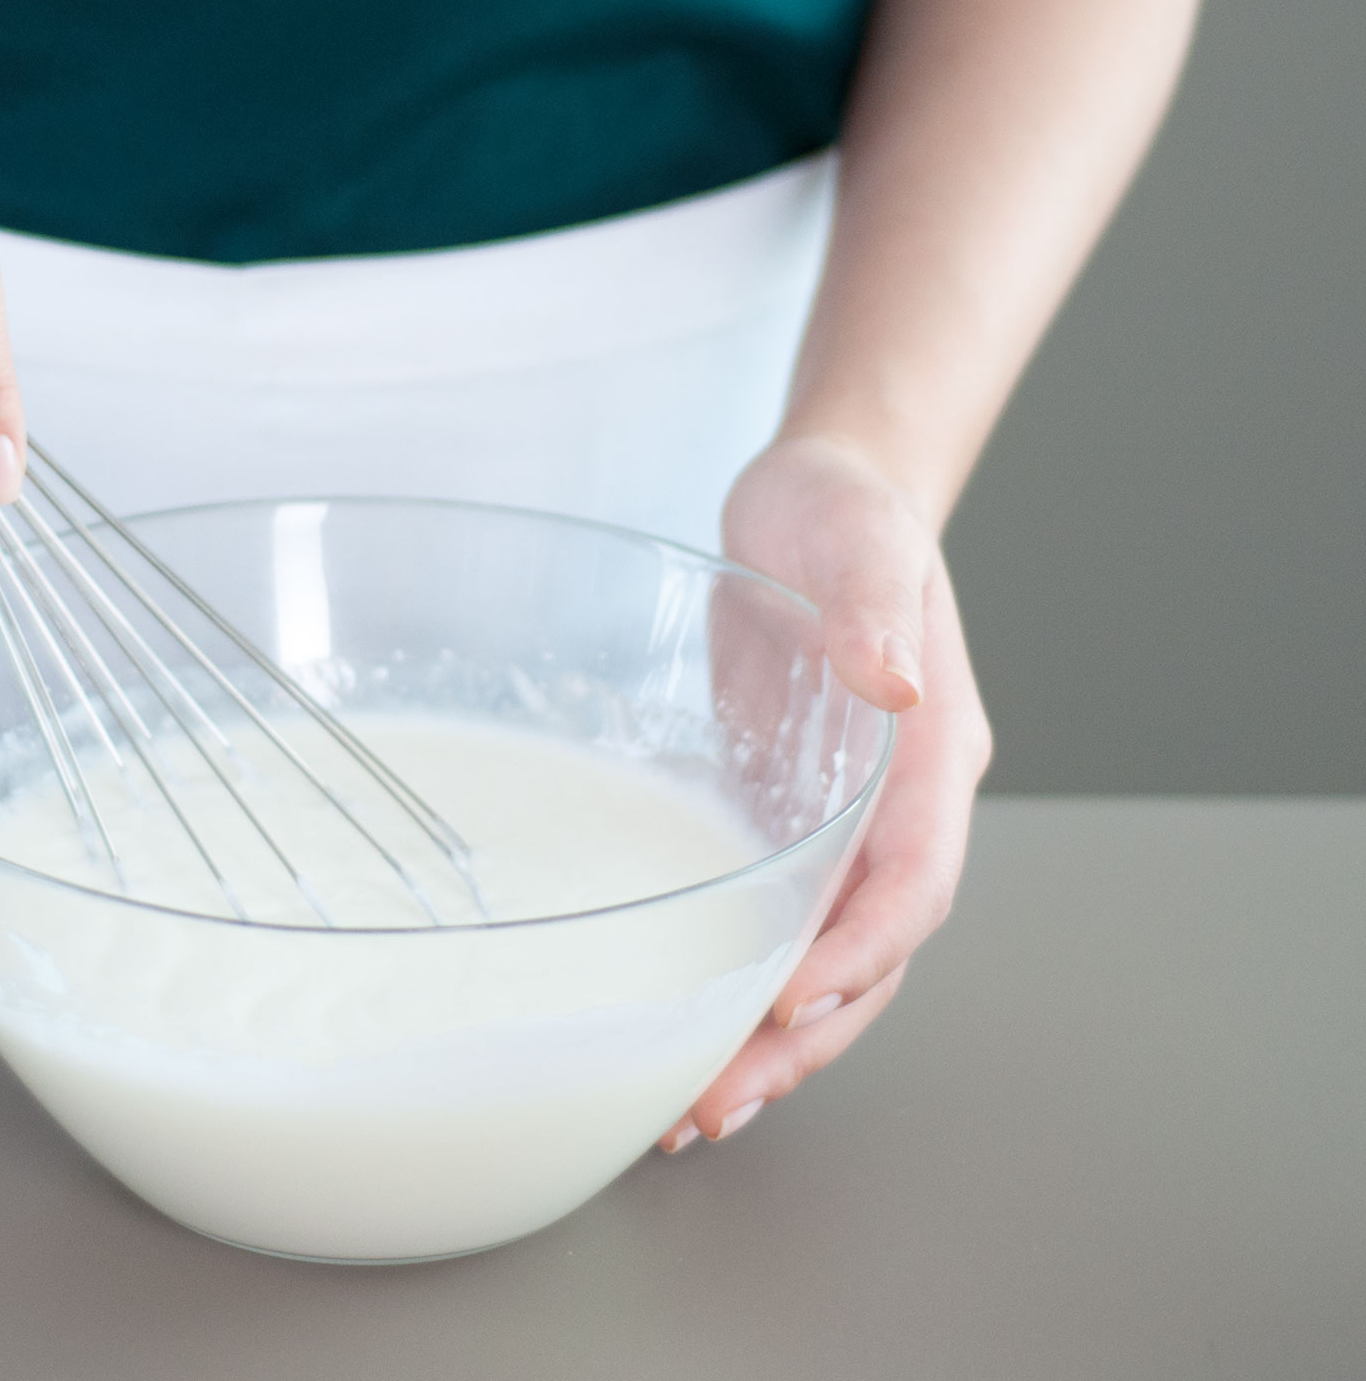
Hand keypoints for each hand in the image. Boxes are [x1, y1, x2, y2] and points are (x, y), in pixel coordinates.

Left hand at [658, 434, 992, 1150]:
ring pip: (822, 963)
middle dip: (802, 1039)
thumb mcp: (859, 538)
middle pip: (868, 958)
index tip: (790, 1004)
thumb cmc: (845, 512)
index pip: (913, 882)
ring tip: (690, 1112)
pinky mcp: (787, 823)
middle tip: (715, 1103)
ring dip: (766, 1043)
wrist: (818, 501)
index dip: (859, 953)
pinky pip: (774, 926)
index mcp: (932, 759)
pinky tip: (681, 1037)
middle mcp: (897, 811)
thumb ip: (875, 607)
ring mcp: (844, 826)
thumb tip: (891, 683)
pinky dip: (737, 989)